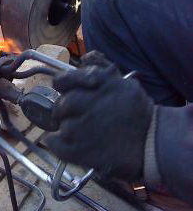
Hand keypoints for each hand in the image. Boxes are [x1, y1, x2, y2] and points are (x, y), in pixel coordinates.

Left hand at [46, 64, 153, 180]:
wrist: (154, 142)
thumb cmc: (137, 111)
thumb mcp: (123, 83)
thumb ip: (99, 72)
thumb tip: (84, 60)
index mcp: (98, 86)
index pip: (63, 80)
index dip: (62, 85)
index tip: (65, 91)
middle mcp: (88, 104)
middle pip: (61, 105)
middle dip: (64, 111)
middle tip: (75, 117)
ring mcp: (83, 130)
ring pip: (62, 127)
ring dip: (67, 130)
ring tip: (84, 133)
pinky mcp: (82, 151)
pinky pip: (57, 146)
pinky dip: (56, 144)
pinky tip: (66, 143)